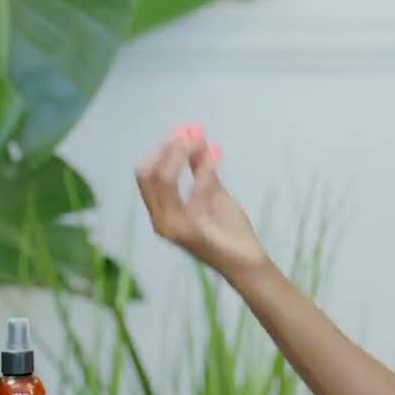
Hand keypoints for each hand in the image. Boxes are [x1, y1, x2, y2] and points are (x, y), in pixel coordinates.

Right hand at [135, 123, 268, 277]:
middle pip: (147, 174)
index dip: (162, 149)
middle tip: (192, 134)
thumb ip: (201, 169)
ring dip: (183, 154)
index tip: (183, 132)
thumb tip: (196, 138)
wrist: (247, 262)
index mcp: (161, 212)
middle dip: (169, 149)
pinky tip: (216, 156)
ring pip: (164, 180)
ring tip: (204, 142)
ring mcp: (173, 228)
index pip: (146, 174)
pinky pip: (194, 192)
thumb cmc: (229, 231)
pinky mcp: (192, 232)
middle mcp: (160, 221)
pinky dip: (204, 170)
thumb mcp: (213, 194)